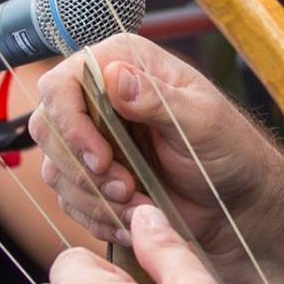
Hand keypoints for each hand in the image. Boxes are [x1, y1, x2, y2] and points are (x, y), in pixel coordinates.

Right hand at [27, 37, 283, 255]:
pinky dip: (98, 217)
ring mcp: (91, 136)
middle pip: (48, 127)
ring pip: (54, 169)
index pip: (62, 84)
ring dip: (94, 198)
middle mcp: (99, 95)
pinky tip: (131, 220)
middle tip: (126, 190)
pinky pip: (68, 199)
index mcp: (123, 64)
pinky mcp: (90, 175)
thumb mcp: (202, 122)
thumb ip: (159, 100)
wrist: (234, 202)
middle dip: (82, 170)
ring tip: (138, 205)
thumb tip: (116, 75)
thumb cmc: (229, 151)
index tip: (99, 160)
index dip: (70, 124)